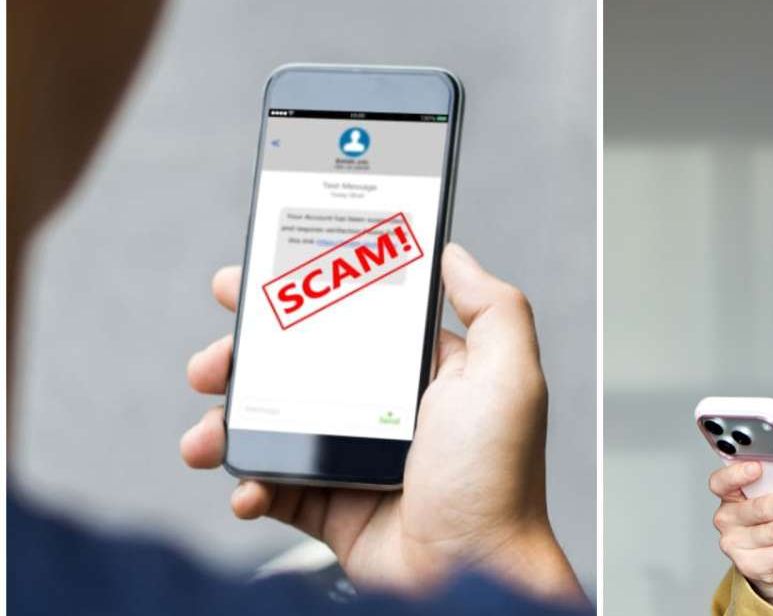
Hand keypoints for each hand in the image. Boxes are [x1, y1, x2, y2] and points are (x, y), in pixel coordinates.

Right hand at [179, 243, 584, 603]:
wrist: (471, 575)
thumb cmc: (496, 481)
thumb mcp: (508, 377)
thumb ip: (493, 308)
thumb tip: (454, 254)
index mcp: (425, 374)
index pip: (354, 319)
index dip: (302, 298)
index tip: (254, 284)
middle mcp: (388, 411)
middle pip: (299, 367)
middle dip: (245, 358)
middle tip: (213, 359)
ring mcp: (355, 460)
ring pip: (274, 425)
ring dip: (228, 422)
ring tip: (207, 430)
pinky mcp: (333, 507)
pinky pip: (274, 486)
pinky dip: (247, 484)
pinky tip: (245, 486)